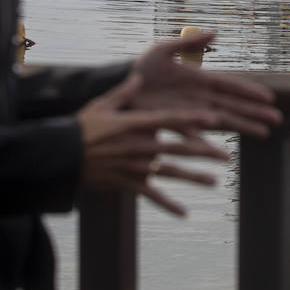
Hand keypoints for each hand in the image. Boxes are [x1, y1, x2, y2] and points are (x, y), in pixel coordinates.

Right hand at [77, 73, 230, 214]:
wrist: (62, 157)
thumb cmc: (81, 128)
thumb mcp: (102, 105)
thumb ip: (124, 92)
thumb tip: (139, 76)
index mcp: (136, 125)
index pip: (171, 120)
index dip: (194, 119)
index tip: (214, 118)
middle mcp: (141, 146)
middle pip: (179, 148)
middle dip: (205, 152)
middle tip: (227, 156)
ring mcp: (136, 167)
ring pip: (171, 173)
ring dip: (194, 178)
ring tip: (214, 182)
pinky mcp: (128, 184)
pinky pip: (151, 196)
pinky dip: (168, 205)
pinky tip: (184, 213)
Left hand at [131, 32, 282, 136]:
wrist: (120, 85)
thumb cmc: (141, 67)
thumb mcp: (164, 49)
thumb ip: (189, 43)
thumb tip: (215, 32)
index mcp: (199, 79)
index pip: (231, 85)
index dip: (250, 91)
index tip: (270, 97)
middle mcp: (200, 98)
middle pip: (234, 105)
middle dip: (256, 112)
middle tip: (277, 119)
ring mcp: (190, 112)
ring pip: (222, 121)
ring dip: (243, 127)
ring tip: (264, 133)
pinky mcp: (176, 124)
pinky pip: (196, 136)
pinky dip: (209, 144)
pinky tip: (224, 153)